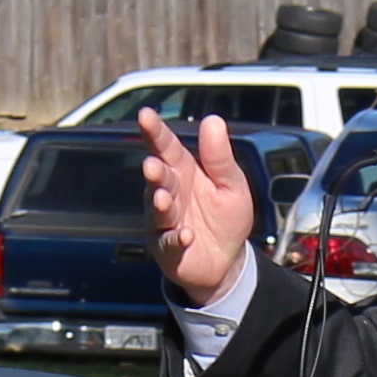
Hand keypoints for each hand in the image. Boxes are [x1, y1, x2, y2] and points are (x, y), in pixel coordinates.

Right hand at [140, 109, 259, 298]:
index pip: (166, 147)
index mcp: (183, 171)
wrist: (227, 260)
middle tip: (152, 165)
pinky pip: (169, 244)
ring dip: (159, 204)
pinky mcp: (168, 250)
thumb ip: (219, 157)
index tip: (145, 115)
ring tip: (163, 198)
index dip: (155, 132)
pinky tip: (186, 235)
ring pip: (158, 211)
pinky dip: (176, 240)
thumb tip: (213, 120)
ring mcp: (164, 222)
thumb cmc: (226, 217)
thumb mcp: (231, 184)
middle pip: (158, 178)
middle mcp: (169, 193)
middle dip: (154, 172)